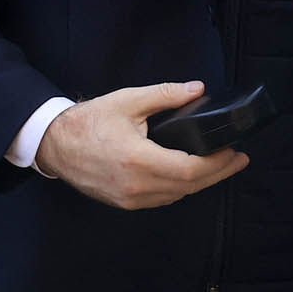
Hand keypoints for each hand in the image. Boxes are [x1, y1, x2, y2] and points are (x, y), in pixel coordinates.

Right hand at [32, 81, 249, 210]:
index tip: (236, 152)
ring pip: (177, 196)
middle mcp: (136, 185)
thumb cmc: (87, 122)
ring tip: (218, 165)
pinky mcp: (125, 203)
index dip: (218, 163)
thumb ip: (165, 95)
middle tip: (238, 160)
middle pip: (189, 186)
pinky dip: (179, 188)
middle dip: (218, 173)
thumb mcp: (127, 100)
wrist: (54, 144)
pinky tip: (188, 175)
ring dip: (200, 182)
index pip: (190, 169)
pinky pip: (162, 199)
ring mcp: (130, 199)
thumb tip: (196, 89)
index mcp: (138, 160)